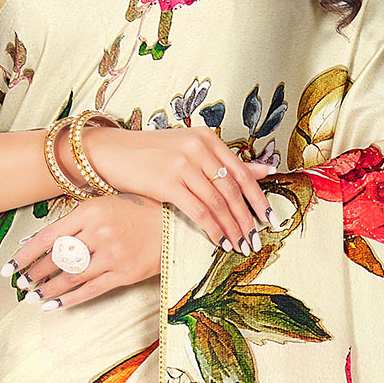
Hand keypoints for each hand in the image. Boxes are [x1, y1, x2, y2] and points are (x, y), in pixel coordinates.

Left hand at [0, 191, 163, 309]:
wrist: (175, 224)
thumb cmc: (137, 209)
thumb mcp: (106, 202)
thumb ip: (75, 219)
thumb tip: (37, 238)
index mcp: (92, 210)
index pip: (50, 235)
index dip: (26, 253)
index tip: (9, 265)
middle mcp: (100, 233)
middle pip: (57, 258)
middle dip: (33, 273)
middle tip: (17, 282)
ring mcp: (112, 255)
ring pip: (71, 277)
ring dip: (47, 288)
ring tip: (31, 296)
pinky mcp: (124, 274)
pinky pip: (91, 290)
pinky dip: (69, 299)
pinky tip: (54, 305)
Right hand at [83, 124, 275, 254]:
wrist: (113, 152)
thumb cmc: (151, 153)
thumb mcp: (189, 149)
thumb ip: (222, 160)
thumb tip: (264, 170)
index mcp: (207, 138)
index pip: (241, 171)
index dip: (258, 198)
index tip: (270, 218)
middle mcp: (198, 147)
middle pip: (232, 188)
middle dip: (247, 218)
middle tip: (256, 239)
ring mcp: (183, 164)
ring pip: (217, 202)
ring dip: (232, 227)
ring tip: (240, 245)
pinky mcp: (167, 182)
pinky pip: (198, 210)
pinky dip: (212, 228)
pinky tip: (218, 240)